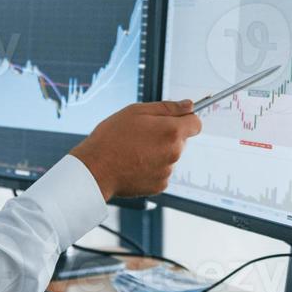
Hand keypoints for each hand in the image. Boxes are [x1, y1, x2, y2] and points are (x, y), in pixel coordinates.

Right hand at [70, 100, 201, 200]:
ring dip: (158, 152)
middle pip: (181, 140)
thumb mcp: (136, 111)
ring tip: (134, 151)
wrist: (95, 169)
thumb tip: (188, 106)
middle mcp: (174, 153)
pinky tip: (134, 164)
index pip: (196, 123)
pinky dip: (152, 168)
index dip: (185, 120)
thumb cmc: (112, 138)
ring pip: (170, 156)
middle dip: (167, 136)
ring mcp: (168, 171)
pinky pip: (161, 172)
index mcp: (172, 132)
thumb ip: (167, 107)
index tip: (174, 120)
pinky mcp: (160, 185)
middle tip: (142, 135)